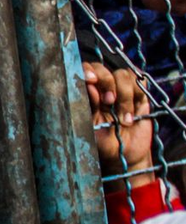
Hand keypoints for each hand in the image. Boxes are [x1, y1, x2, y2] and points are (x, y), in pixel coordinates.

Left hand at [85, 61, 154, 183]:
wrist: (124, 155)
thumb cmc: (101, 142)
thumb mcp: (88, 127)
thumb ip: (86, 106)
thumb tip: (89, 86)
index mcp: (85, 93)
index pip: (83, 70)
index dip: (87, 70)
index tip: (90, 80)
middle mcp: (101, 88)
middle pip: (102, 68)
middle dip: (106, 83)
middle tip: (108, 103)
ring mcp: (121, 90)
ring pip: (122, 75)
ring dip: (123, 96)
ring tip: (122, 119)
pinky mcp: (139, 95)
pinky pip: (140, 82)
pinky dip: (137, 95)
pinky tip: (133, 113)